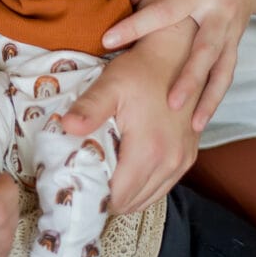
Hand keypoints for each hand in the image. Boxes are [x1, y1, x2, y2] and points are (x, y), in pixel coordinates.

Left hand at [61, 44, 198, 213]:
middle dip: (110, 198)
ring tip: (105, 178)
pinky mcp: (189, 156)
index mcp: (150, 149)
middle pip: (134, 202)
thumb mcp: (111, 84)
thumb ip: (89, 108)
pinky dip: (144, 185)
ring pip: (149, 197)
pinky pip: (163, 185)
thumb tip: (66, 126)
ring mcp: (183, 160)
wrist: (177, 55)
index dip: (97, 197)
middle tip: (88, 182)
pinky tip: (127, 171)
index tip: (78, 187)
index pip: (119, 196)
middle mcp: (171, 161)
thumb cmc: (141, 69)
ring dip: (128, 194)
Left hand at [103, 0, 255, 130]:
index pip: (165, 10)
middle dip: (188, 76)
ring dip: (206, 96)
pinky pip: (226, 75)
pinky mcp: (235, 46)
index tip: (108, 39)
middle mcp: (219, 14)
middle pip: (203, 49)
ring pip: (219, 69)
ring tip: (191, 123)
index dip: (136, 24)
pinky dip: (215, 98)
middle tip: (169, 102)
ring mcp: (231, 33)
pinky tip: (201, 121)